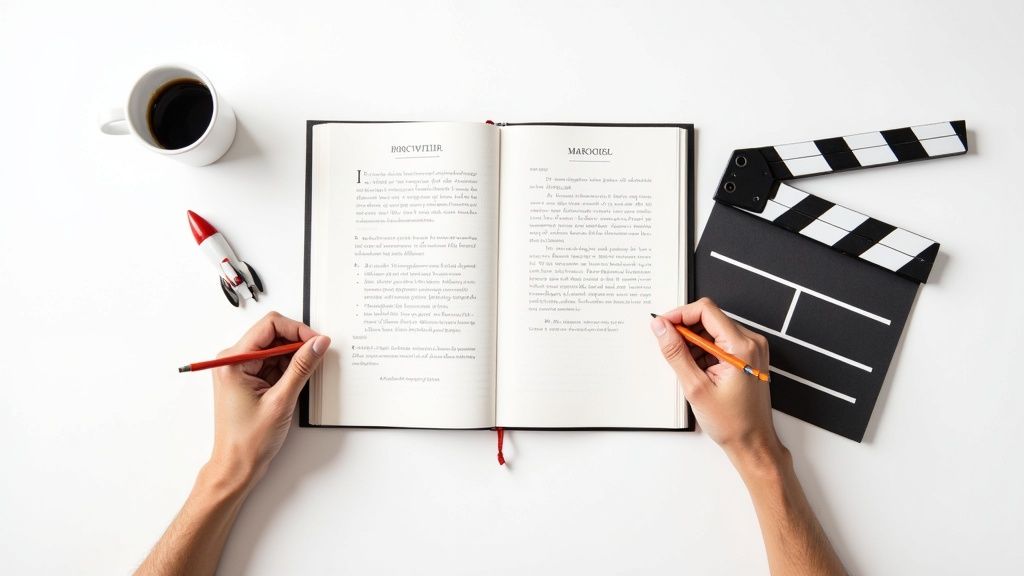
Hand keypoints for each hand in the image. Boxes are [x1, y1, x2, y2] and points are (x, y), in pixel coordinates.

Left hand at [208, 312, 329, 486]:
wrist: (237, 466)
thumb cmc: (248, 440)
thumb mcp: (281, 400)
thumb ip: (302, 367)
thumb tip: (318, 343)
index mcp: (233, 361)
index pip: (270, 325)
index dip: (297, 330)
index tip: (317, 342)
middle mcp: (233, 360)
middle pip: (273, 334)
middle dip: (298, 343)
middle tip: (317, 356)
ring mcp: (241, 369)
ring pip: (275, 348)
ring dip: (294, 357)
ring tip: (306, 375)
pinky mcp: (249, 379)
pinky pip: (273, 363)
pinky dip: (289, 368)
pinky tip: (298, 382)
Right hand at [650, 298, 781, 464]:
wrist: (753, 442)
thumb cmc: (732, 422)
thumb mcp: (696, 387)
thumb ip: (676, 353)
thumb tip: (660, 327)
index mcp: (741, 346)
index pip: (705, 310)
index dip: (679, 315)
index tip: (662, 326)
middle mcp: (751, 342)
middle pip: (710, 318)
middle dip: (685, 330)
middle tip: (669, 350)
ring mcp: (752, 348)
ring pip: (713, 329)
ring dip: (694, 342)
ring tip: (688, 369)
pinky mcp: (748, 356)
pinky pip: (721, 341)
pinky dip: (704, 351)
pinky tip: (699, 371)